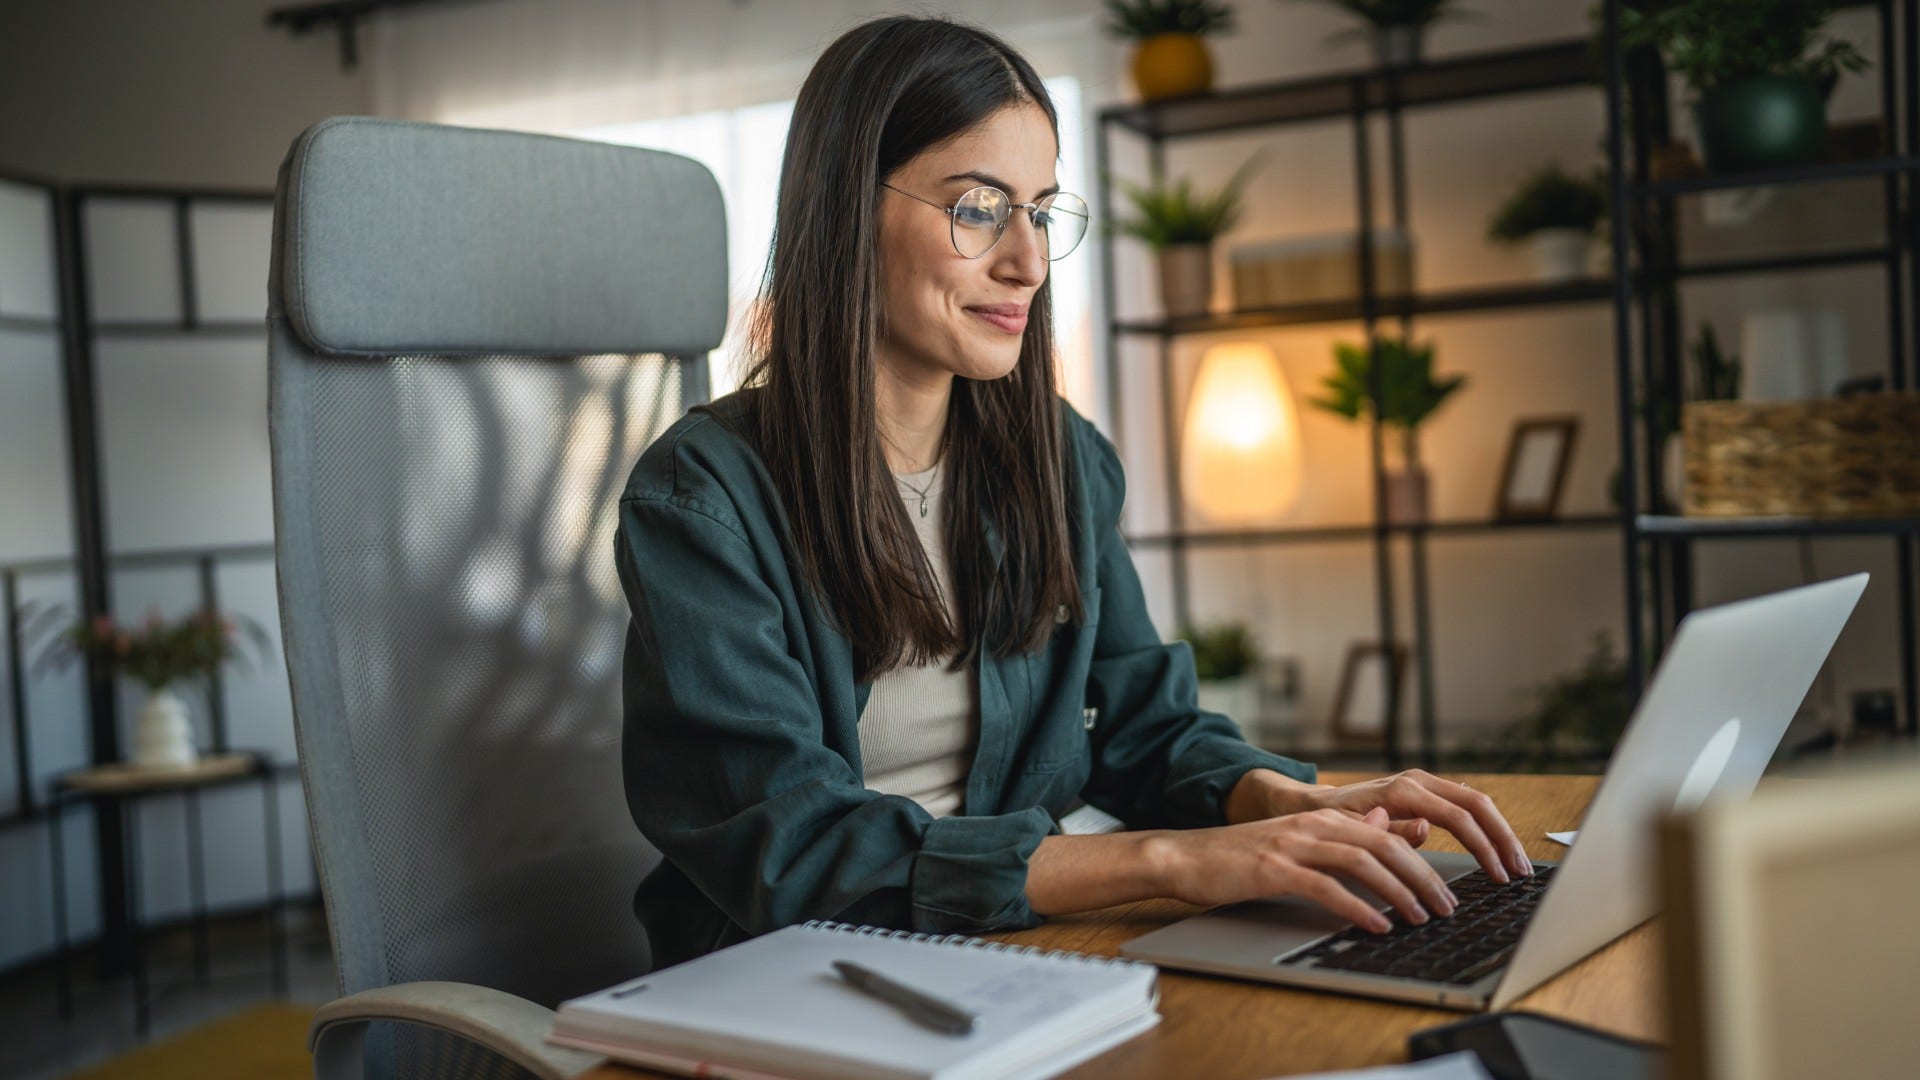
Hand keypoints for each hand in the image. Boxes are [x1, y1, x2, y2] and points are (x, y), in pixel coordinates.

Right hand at [1153, 807, 1458, 932]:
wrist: (1185, 856)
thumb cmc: (1240, 857)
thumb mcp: (1298, 841)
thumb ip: (1341, 835)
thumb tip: (1386, 827)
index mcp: (1322, 818)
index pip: (1388, 836)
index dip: (1423, 863)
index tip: (1445, 892)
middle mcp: (1312, 825)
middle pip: (1384, 845)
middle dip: (1422, 877)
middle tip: (1446, 908)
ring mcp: (1292, 844)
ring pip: (1361, 862)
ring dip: (1398, 892)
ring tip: (1420, 918)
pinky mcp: (1273, 868)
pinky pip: (1325, 887)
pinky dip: (1357, 907)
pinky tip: (1376, 926)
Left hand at [1301, 770, 1533, 882]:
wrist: (1314, 805)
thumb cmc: (1330, 821)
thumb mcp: (1353, 832)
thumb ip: (1390, 833)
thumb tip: (1426, 829)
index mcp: (1404, 790)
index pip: (1458, 817)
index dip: (1483, 847)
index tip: (1499, 875)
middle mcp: (1418, 781)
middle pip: (1477, 805)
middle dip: (1503, 839)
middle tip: (1521, 872)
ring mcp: (1424, 784)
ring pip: (1476, 803)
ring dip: (1500, 834)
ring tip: (1517, 865)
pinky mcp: (1427, 793)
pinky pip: (1465, 807)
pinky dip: (1486, 828)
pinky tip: (1498, 850)